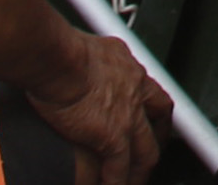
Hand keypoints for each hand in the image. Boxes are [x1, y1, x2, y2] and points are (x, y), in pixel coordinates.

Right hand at [23, 31, 168, 184]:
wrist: (58, 60)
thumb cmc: (59, 50)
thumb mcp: (82, 46)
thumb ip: (86, 60)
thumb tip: (72, 63)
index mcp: (125, 65)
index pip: (147, 86)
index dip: (149, 103)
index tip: (148, 114)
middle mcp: (134, 87)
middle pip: (160, 117)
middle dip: (159, 136)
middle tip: (153, 147)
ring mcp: (128, 115)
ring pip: (146, 151)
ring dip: (142, 169)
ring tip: (135, 179)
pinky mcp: (113, 136)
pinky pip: (120, 168)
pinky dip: (117, 181)